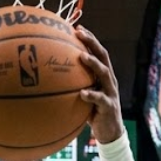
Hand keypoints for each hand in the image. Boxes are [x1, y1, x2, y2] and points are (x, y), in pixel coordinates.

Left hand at [76, 27, 124, 144]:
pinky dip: (92, 95)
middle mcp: (109, 80)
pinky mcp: (110, 106)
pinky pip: (101, 99)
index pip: (98, 52)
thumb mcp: (83, 96)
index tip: (77, 28)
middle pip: (103, 56)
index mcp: (103, 76)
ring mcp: (111, 92)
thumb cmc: (93, 112)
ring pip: (105, 73)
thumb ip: (73, 86)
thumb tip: (49, 80)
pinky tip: (82, 93)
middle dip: (92, 43)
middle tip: (79, 33)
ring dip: (93, 64)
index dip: (89, 39)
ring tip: (82, 57)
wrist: (109, 132)